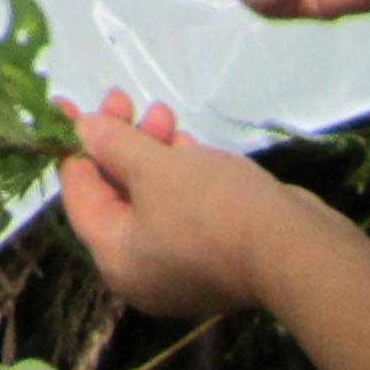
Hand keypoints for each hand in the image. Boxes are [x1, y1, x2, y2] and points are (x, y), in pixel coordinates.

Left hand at [56, 88, 313, 320]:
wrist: (297, 250)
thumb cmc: (210, 208)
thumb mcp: (152, 166)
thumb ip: (112, 144)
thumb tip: (81, 129)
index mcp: (116, 258)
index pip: (79, 194)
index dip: (75, 143)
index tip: (73, 103)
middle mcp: (142, 271)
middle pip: (115, 193)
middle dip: (120, 141)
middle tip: (124, 98)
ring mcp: (181, 267)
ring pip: (151, 197)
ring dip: (152, 151)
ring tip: (163, 113)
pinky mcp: (216, 256)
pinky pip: (183, 208)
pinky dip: (180, 174)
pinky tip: (186, 141)